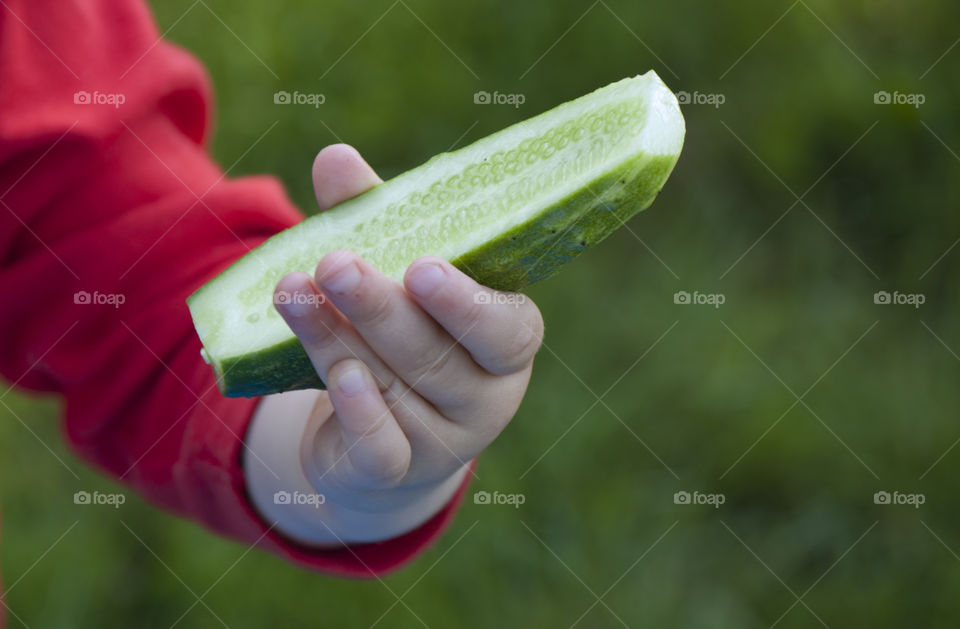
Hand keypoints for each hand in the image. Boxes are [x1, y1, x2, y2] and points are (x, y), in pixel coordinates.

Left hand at [244, 145, 542, 544]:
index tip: (421, 268)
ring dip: (337, 339)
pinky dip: (360, 414)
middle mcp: (485, 395)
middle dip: (379, 307)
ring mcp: (443, 441)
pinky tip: (338, 376)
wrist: (383, 438)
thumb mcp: (394, 278)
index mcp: (504, 342)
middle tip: (334, 263)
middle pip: (436, 354)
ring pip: (394, 388)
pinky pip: (383, 450)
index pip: (507, 328)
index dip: (466, 303)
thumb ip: (372, 220)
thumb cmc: (404, 336)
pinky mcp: (396, 471)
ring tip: (291, 292)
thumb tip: (333, 156)